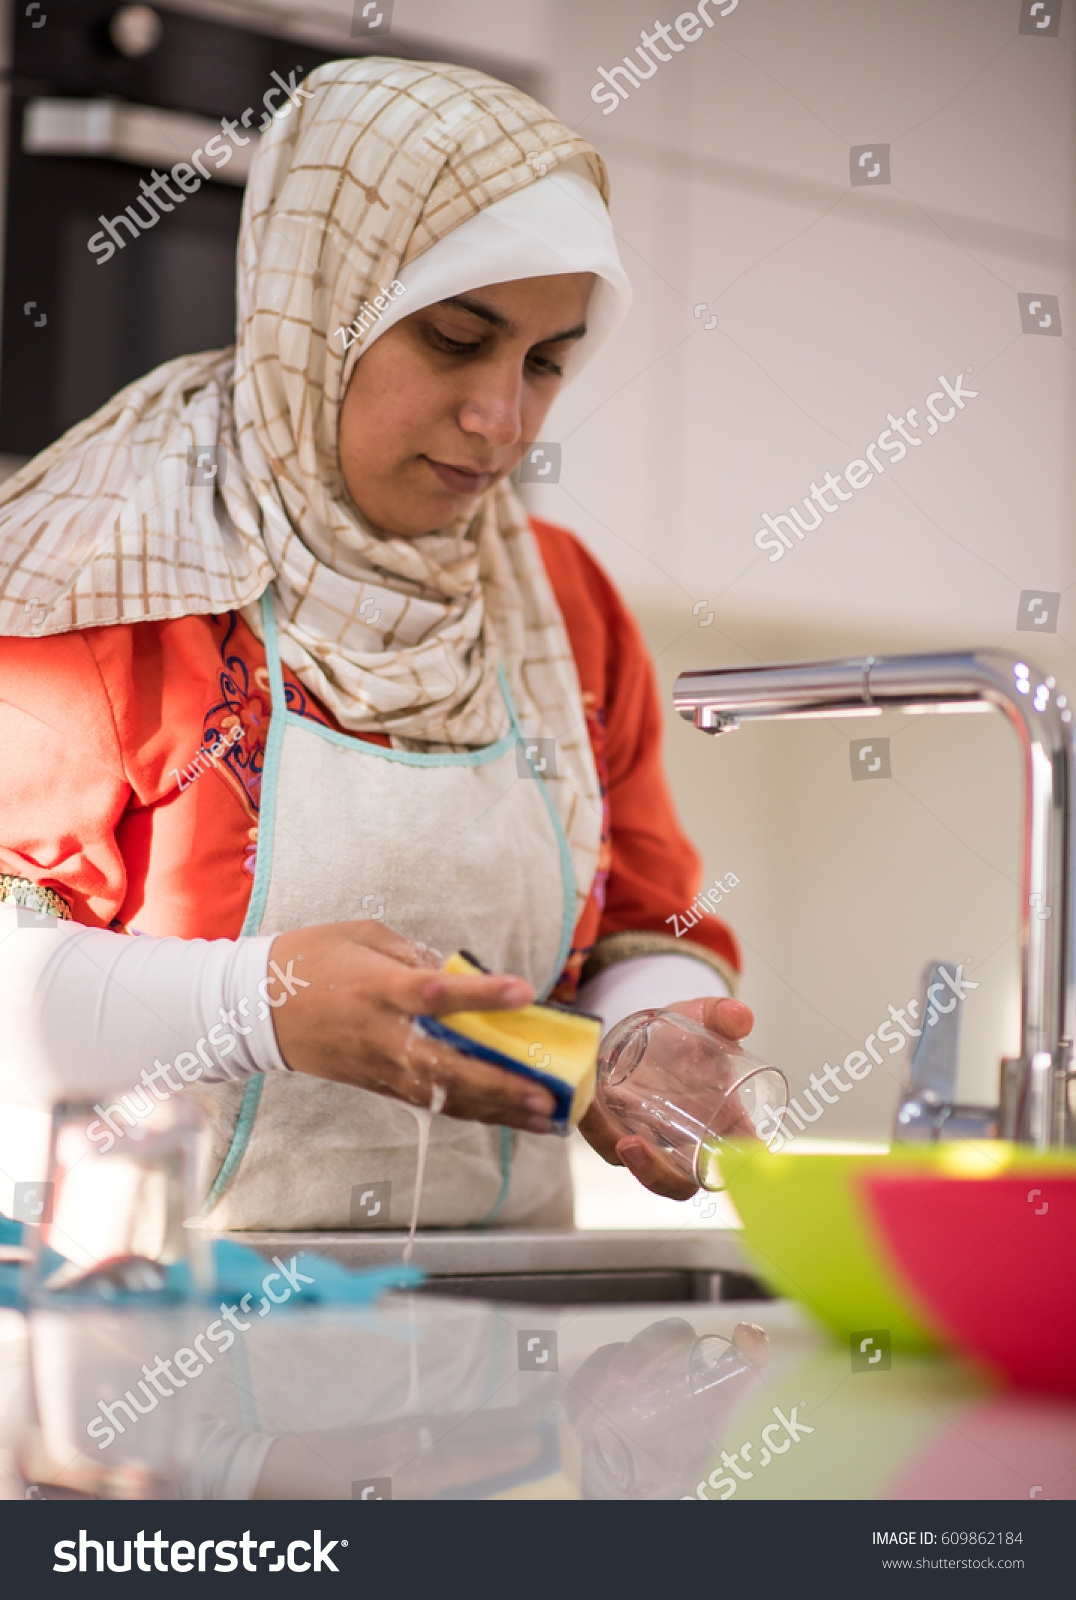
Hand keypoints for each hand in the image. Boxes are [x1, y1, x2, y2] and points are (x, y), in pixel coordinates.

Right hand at [267, 920, 558, 1132]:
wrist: (255, 1007)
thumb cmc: (311, 959)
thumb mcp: (364, 936)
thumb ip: (415, 955)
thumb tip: (463, 974)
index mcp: (378, 988)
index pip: (435, 993)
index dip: (480, 994)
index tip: (523, 991)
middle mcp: (382, 1034)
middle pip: (447, 1065)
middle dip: (499, 1082)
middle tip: (546, 1090)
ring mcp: (379, 1066)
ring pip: (444, 1095)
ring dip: (496, 1108)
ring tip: (543, 1115)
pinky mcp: (377, 1085)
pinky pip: (430, 1102)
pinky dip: (471, 1111)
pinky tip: (506, 1116)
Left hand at [578, 996, 754, 1199]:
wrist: (658, 1027)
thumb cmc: (693, 1034)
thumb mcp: (708, 1019)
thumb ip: (723, 1016)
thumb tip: (741, 1017)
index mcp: (724, 1129)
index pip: (728, 1168)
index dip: (721, 1177)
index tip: (707, 1166)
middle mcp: (685, 1144)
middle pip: (673, 1181)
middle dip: (652, 1173)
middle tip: (631, 1144)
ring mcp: (648, 1139)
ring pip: (629, 1161)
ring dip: (609, 1143)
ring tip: (593, 1108)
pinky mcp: (616, 1126)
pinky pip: (601, 1135)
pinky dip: (589, 1121)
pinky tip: (581, 1096)